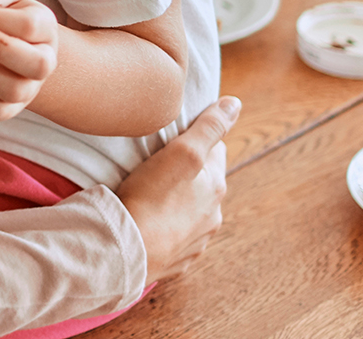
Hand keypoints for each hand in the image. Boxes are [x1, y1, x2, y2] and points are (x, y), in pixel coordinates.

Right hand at [116, 95, 237, 282]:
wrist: (127, 249)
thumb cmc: (151, 198)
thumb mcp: (183, 152)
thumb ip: (210, 127)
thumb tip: (235, 104)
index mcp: (216, 187)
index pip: (216, 151)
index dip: (197, 140)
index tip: (176, 138)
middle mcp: (212, 216)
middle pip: (203, 183)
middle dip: (187, 174)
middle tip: (158, 166)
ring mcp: (195, 241)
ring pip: (190, 213)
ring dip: (177, 204)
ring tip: (149, 196)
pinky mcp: (176, 259)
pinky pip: (174, 238)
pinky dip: (165, 229)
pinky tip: (147, 223)